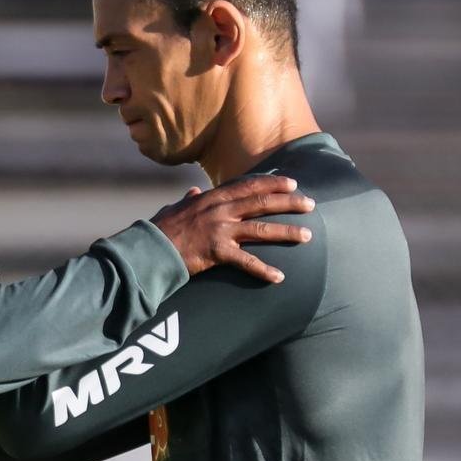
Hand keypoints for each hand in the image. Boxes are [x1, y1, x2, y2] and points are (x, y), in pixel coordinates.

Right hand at [151, 175, 314, 281]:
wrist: (149, 248)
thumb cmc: (161, 228)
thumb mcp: (176, 208)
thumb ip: (189, 199)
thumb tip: (193, 191)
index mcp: (212, 198)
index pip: (249, 186)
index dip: (272, 183)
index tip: (292, 183)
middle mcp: (220, 210)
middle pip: (261, 203)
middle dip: (289, 203)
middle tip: (311, 204)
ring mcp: (219, 230)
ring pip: (261, 229)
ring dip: (286, 232)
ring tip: (306, 235)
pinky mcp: (216, 252)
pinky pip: (246, 262)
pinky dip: (263, 270)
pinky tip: (279, 277)